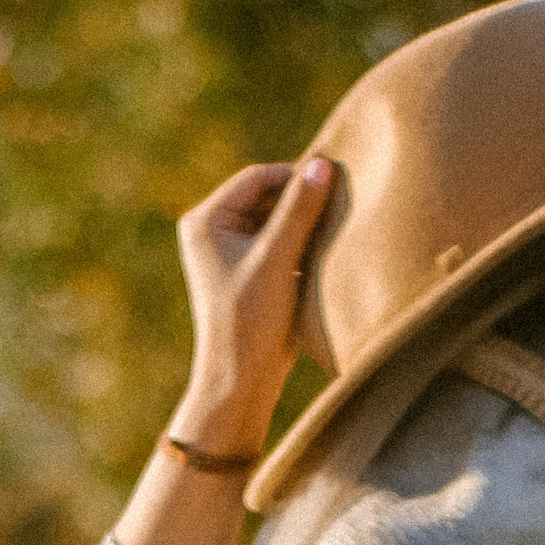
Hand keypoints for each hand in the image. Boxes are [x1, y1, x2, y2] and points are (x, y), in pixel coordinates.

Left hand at [171, 155, 337, 454]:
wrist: (241, 380)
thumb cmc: (250, 321)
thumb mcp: (277, 259)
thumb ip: (299, 210)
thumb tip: (323, 164)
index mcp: (206, 220)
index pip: (258, 178)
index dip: (296, 177)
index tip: (334, 185)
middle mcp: (213, 231)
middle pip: (268, 197)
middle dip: (302, 202)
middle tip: (338, 207)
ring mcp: (231, 252)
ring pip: (277, 220)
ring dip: (305, 224)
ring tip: (332, 233)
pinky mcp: (250, 272)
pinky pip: (280, 243)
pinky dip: (302, 244)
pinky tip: (324, 255)